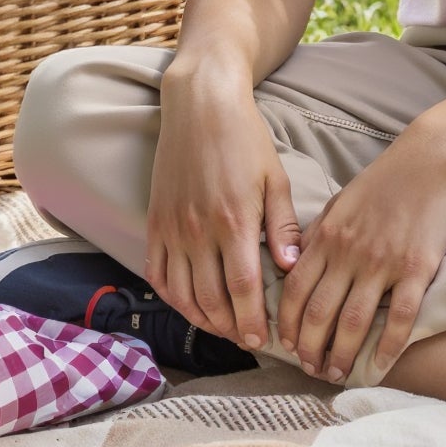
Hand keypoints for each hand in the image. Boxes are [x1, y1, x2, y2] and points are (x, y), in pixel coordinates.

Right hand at [146, 77, 302, 350]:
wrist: (201, 106)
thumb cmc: (245, 139)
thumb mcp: (275, 178)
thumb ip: (282, 226)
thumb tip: (291, 268)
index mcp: (234, 221)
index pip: (242, 289)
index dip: (252, 320)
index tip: (263, 340)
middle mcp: (198, 231)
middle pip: (211, 299)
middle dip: (230, 327)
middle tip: (247, 339)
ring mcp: (172, 229)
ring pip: (182, 294)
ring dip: (202, 319)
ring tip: (223, 327)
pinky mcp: (155, 223)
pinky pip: (158, 274)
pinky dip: (172, 298)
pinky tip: (190, 305)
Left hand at [277, 126, 445, 383]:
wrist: (436, 157)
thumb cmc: (389, 178)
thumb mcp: (343, 201)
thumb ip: (318, 234)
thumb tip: (295, 264)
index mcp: (328, 235)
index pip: (295, 290)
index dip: (288, 324)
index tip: (288, 346)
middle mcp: (349, 252)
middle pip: (319, 313)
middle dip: (310, 349)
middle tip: (312, 370)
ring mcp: (383, 261)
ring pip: (354, 322)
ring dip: (342, 355)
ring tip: (338, 374)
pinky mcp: (417, 267)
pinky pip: (399, 317)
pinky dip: (387, 347)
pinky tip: (380, 365)